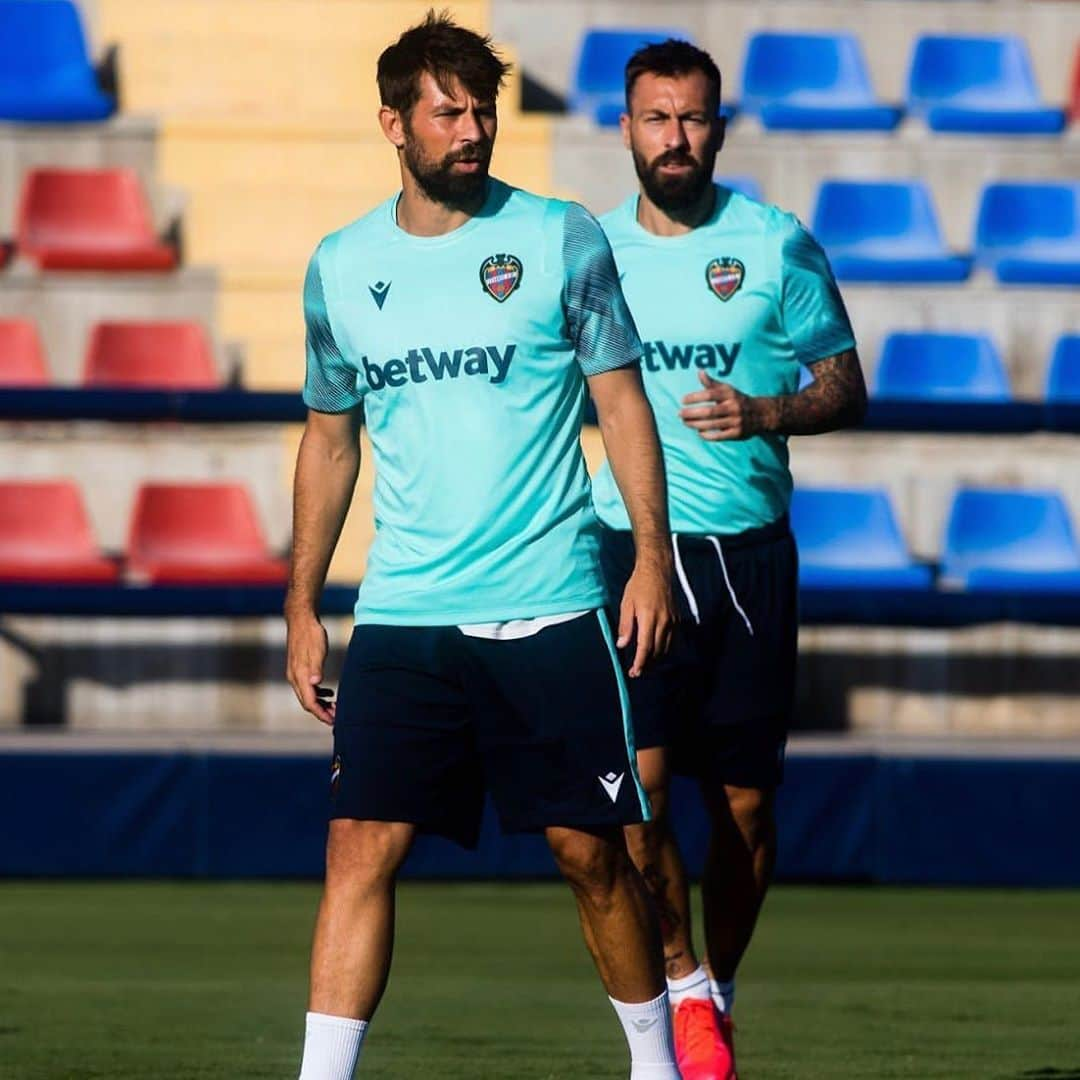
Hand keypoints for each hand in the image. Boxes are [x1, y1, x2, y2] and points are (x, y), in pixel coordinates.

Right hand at [286, 612, 334, 724]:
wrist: (301, 619)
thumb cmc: (311, 634)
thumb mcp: (317, 650)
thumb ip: (316, 668)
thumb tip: (315, 683)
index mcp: (299, 675)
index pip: (309, 702)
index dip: (320, 714)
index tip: (333, 721)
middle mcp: (294, 677)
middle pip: (307, 702)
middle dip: (321, 712)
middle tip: (337, 718)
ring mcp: (295, 674)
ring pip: (307, 696)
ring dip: (320, 704)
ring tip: (335, 707)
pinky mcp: (299, 669)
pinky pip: (307, 687)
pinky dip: (318, 694)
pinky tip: (329, 693)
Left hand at [617, 559, 675, 677]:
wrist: (657, 571)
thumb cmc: (638, 585)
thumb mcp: (626, 603)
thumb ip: (625, 625)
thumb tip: (622, 645)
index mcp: (649, 617)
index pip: (646, 647)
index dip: (640, 662)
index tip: (635, 672)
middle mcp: (664, 621)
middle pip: (657, 651)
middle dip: (647, 664)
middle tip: (637, 672)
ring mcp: (672, 621)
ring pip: (666, 648)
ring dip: (656, 660)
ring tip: (646, 665)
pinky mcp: (677, 619)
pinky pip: (672, 640)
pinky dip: (665, 650)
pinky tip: (657, 653)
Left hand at [680, 371, 769, 440]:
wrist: (761, 414)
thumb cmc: (738, 400)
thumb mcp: (728, 390)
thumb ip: (712, 383)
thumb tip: (700, 372)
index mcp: (730, 394)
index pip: (710, 394)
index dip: (695, 397)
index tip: (682, 400)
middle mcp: (733, 407)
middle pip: (709, 412)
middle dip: (692, 413)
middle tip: (680, 414)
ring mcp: (736, 421)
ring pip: (712, 424)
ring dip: (695, 424)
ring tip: (685, 422)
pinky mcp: (737, 434)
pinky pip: (718, 436)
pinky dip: (707, 435)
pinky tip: (698, 431)